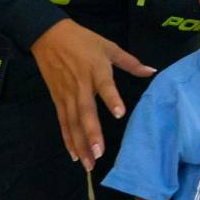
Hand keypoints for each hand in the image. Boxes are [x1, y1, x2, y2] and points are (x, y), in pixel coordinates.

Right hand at [29, 19, 155, 170]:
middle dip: (92, 134)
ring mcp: (67, 95)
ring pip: (72, 123)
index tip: (120, 113)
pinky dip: (67, 139)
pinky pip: (63, 123)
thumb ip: (130, 62)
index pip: (105, 86)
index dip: (112, 99)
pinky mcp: (57, 100)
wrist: (48, 35)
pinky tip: (74, 155)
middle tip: (99, 153)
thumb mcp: (109, 46)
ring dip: (80, 144)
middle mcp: (81, 86)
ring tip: (88, 163)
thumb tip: (152, 71)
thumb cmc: (83, 40)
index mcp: (96, 70)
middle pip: (85, 112)